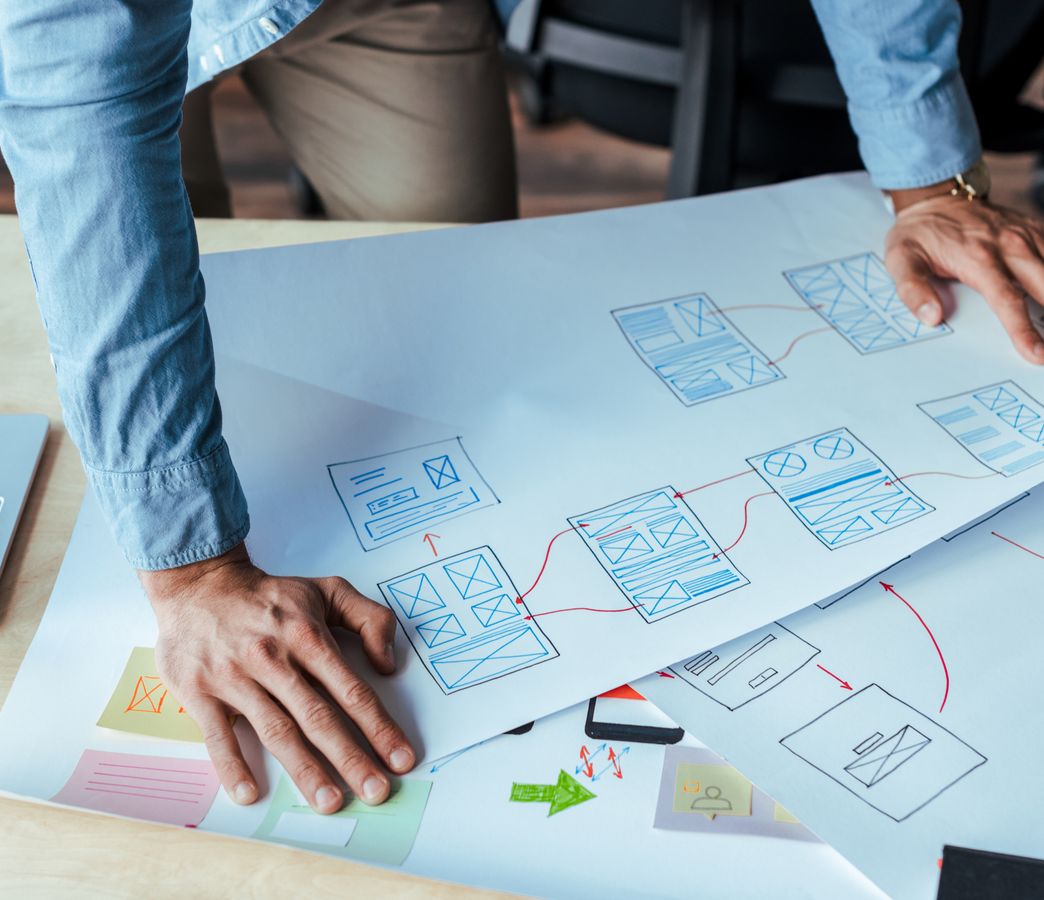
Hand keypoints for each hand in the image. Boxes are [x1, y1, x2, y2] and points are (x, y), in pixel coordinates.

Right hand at [139, 543, 414, 813]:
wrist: (200, 584)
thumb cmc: (270, 596)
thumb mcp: (328, 591)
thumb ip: (370, 619)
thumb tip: (388, 664)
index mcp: (308, 637)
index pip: (352, 691)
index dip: (379, 727)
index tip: (402, 758)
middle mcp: (275, 659)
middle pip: (319, 718)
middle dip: (351, 758)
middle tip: (377, 792)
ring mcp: (236, 677)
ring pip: (277, 730)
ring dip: (305, 770)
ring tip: (329, 802)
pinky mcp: (200, 691)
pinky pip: (218, 735)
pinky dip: (232, 766)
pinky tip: (250, 793)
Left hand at [884, 193, 1043, 363]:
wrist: (935, 198)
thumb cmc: (919, 234)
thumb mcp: (901, 260)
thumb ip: (912, 289)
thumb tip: (932, 316)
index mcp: (978, 258)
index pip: (1007, 300)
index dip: (1023, 329)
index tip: (1037, 354)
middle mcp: (1009, 245)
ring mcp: (1026, 235)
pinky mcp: (1036, 229)